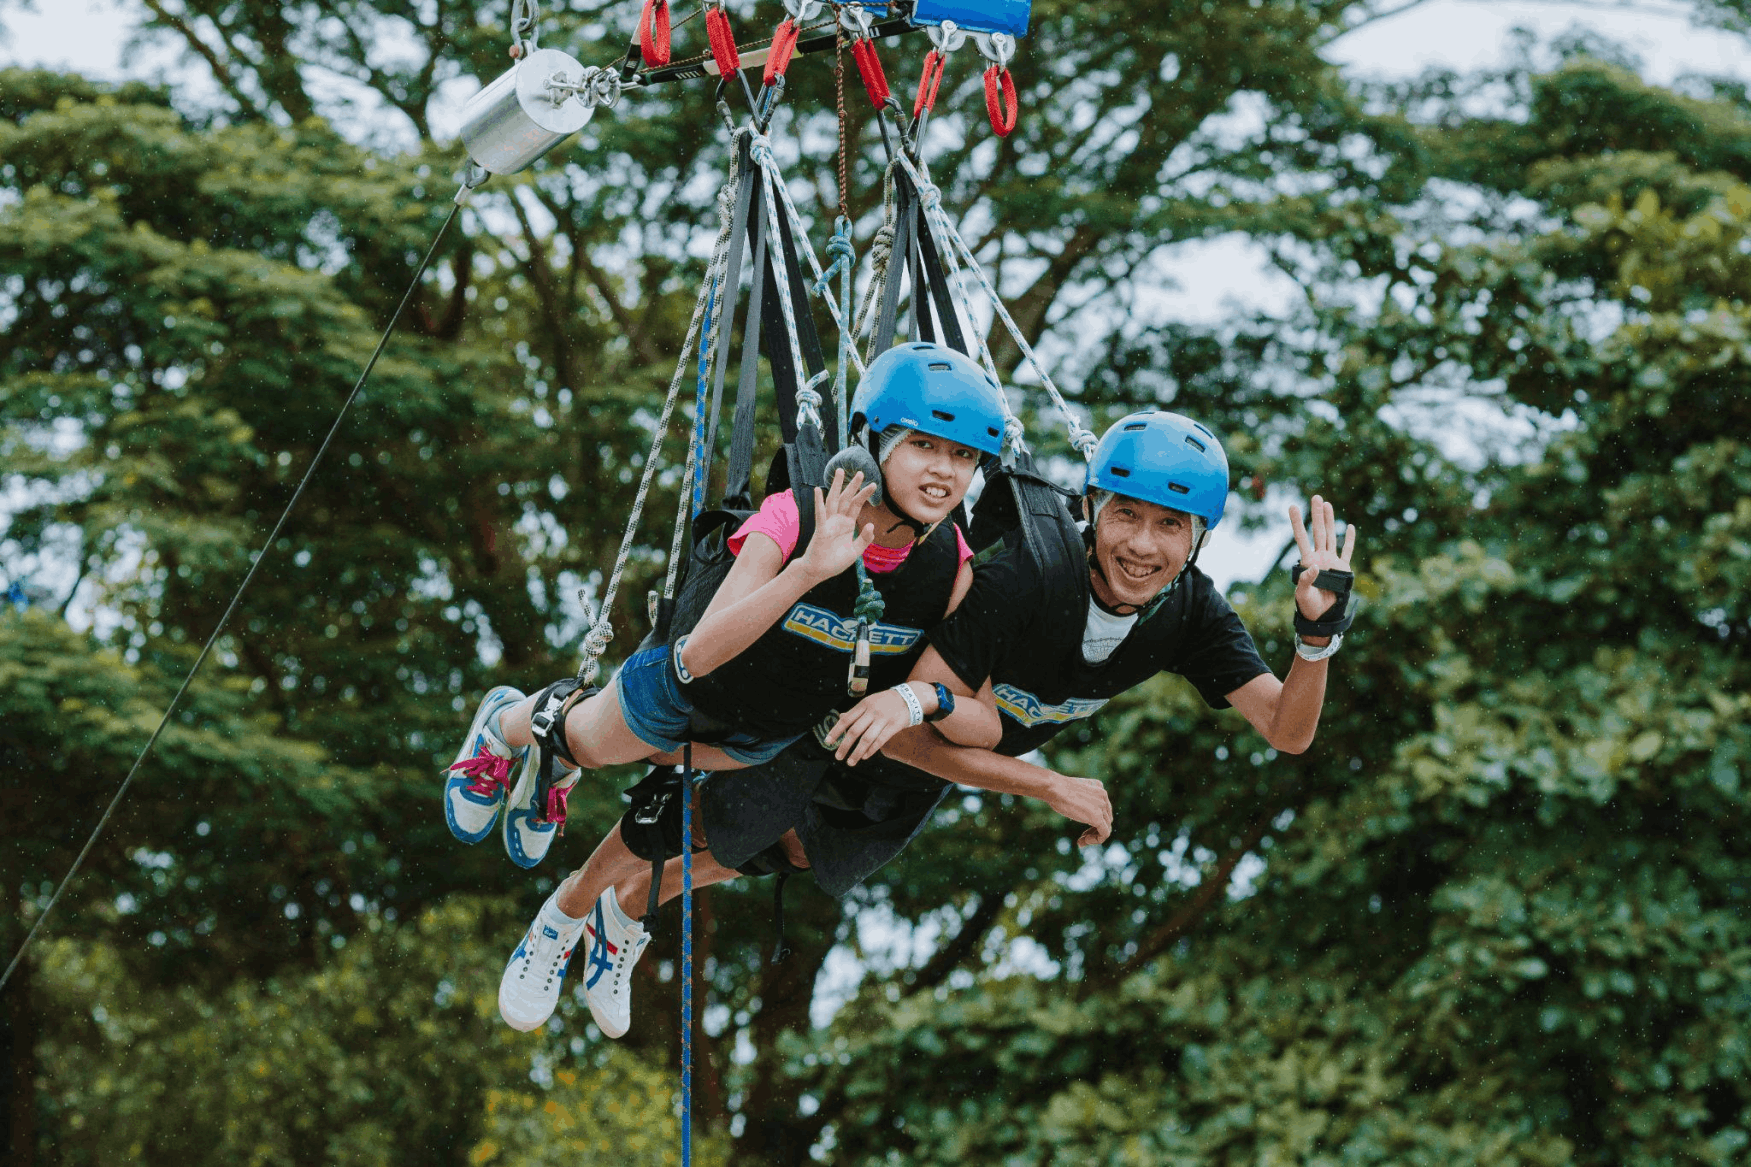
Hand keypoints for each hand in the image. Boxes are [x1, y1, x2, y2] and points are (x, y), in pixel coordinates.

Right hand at [797, 469, 877, 582]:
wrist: (819, 572)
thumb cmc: (834, 562)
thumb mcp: (854, 552)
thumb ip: (864, 539)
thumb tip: (871, 525)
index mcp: (847, 524)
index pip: (857, 506)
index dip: (864, 495)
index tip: (873, 484)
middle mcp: (838, 520)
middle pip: (846, 499)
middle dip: (853, 486)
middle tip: (860, 472)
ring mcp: (828, 523)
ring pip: (833, 501)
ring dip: (836, 486)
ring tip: (840, 472)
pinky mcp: (821, 530)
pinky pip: (820, 515)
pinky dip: (818, 502)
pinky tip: (817, 490)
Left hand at [822, 689, 912, 764]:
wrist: (910, 697)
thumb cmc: (886, 701)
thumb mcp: (869, 701)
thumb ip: (855, 711)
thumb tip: (840, 718)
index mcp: (864, 704)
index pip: (846, 720)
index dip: (836, 731)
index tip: (828, 742)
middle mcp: (872, 711)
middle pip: (855, 731)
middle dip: (845, 746)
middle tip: (838, 757)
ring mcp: (883, 719)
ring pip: (867, 738)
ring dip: (857, 752)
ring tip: (850, 762)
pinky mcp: (894, 726)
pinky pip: (880, 740)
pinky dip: (871, 750)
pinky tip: (864, 756)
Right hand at [1044, 773, 1112, 846]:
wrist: (1053, 788)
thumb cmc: (1056, 790)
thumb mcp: (1074, 792)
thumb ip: (1083, 799)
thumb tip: (1082, 810)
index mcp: (1099, 787)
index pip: (1104, 808)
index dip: (1095, 820)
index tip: (1082, 826)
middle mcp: (1103, 795)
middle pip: (1106, 818)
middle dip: (1094, 829)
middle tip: (1082, 837)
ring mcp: (1102, 806)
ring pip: (1106, 827)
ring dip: (1093, 836)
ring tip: (1081, 841)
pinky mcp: (1098, 817)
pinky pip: (1104, 833)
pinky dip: (1096, 840)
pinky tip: (1083, 842)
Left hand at [1288, 495, 1357, 626]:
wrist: (1323, 615)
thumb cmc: (1309, 605)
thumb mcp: (1303, 594)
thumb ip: (1306, 580)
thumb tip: (1314, 567)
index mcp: (1307, 561)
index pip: (1301, 538)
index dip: (1296, 522)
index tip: (1292, 506)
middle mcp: (1319, 557)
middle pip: (1317, 531)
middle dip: (1316, 514)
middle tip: (1316, 497)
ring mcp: (1331, 560)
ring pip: (1330, 535)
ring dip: (1330, 520)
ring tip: (1327, 504)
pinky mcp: (1343, 568)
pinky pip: (1347, 551)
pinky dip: (1348, 540)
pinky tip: (1349, 527)